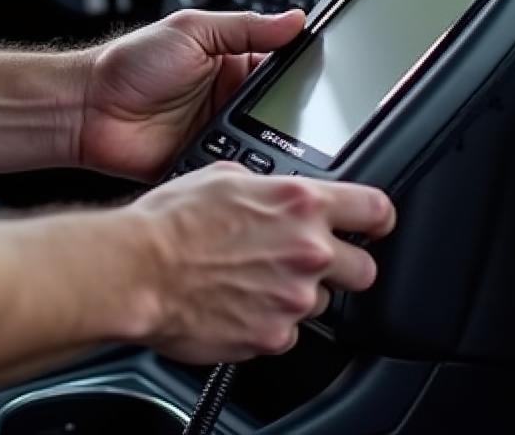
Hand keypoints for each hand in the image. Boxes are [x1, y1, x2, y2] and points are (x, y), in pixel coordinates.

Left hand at [77, 9, 304, 180]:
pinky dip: (250, 172)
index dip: (309, 73)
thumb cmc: (128, 62)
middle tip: (322, 123)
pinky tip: (260, 170)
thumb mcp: (191, 30)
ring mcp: (221, 133)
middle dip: (300, 117)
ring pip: (268, 145)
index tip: (337, 79)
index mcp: (232, 63)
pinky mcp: (207, 164)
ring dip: (277, 145)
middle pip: (283, 111)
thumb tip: (294, 17)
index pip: (285, 67)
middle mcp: (232, 99)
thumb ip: (244, 27)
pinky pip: (239, 172)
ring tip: (292, 145)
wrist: (87, 108)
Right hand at [128, 165, 395, 361]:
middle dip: (342, 266)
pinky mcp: (274, 337)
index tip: (371, 225)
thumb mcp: (223, 176)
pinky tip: (238, 302)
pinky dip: (269, 321)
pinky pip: (288, 333)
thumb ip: (268, 187)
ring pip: (322, 303)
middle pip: (364, 269)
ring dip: (297, 293)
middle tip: (308, 260)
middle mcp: (307, 251)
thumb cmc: (171, 220)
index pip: (376, 210)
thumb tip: (277, 194)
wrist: (137, 268)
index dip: (376, 219)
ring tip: (253, 280)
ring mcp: (294, 299)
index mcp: (300, 203)